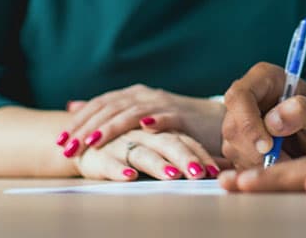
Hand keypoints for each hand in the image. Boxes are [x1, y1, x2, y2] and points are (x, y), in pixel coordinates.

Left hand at [57, 84, 224, 160]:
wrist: (213, 122)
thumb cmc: (173, 122)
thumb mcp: (137, 113)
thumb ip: (107, 109)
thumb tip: (73, 105)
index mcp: (134, 95)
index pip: (100, 104)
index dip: (79, 121)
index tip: (59, 140)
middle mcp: (146, 96)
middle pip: (111, 109)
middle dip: (87, 128)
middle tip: (68, 147)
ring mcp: (165, 105)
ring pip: (133, 113)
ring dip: (112, 127)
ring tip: (93, 142)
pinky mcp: (183, 117)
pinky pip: (167, 118)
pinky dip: (155, 121)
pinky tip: (144, 128)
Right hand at [74, 127, 223, 180]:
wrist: (83, 137)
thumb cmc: (129, 144)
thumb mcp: (157, 144)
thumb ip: (186, 152)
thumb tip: (222, 167)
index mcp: (160, 130)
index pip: (185, 140)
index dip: (200, 153)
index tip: (216, 170)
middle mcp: (143, 133)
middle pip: (168, 143)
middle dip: (185, 158)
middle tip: (200, 173)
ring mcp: (121, 142)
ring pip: (142, 152)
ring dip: (157, 164)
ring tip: (172, 175)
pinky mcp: (98, 154)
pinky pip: (109, 162)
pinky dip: (119, 169)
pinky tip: (129, 176)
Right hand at [221, 62, 305, 169]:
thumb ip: (303, 111)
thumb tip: (273, 120)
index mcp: (265, 78)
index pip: (240, 96)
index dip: (247, 122)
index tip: (268, 147)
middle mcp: (248, 98)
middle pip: (232, 126)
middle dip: (254, 151)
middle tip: (284, 161)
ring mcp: (241, 123)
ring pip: (232, 148)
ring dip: (258, 163)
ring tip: (289, 161)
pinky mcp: (240, 146)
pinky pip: (237, 163)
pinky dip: (257, 171)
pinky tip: (280, 165)